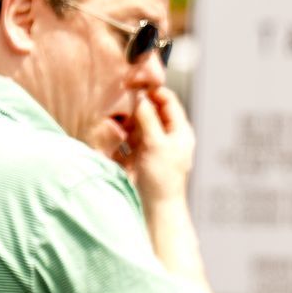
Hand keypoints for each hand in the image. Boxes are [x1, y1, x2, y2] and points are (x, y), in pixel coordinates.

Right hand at [116, 86, 196, 205]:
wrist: (156, 209)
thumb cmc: (162, 178)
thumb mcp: (155, 144)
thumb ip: (148, 119)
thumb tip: (140, 97)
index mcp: (179, 131)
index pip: (168, 101)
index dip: (153, 90)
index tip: (135, 83)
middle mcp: (167, 136)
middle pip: (151, 111)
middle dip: (136, 105)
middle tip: (120, 98)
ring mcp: (152, 146)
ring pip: (138, 123)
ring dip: (126, 119)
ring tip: (114, 116)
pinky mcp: (139, 156)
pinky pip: (128, 138)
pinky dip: (120, 134)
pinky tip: (112, 133)